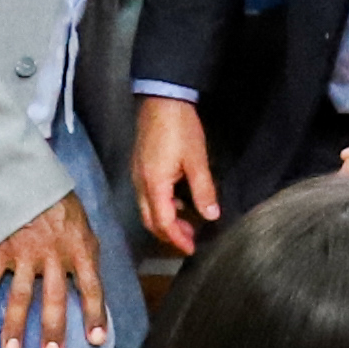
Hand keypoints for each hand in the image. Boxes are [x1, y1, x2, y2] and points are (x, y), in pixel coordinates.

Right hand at [0, 192, 108, 347]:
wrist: (29, 175)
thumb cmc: (60, 204)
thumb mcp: (83, 226)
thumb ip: (85, 255)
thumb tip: (91, 284)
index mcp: (78, 250)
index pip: (91, 287)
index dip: (94, 314)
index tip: (95, 340)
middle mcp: (53, 256)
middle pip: (54, 298)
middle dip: (53, 328)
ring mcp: (25, 254)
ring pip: (20, 295)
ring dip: (14, 325)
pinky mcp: (1, 248)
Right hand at [129, 95, 221, 250]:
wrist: (162, 98)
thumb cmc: (180, 129)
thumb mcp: (196, 160)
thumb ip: (203, 190)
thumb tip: (211, 216)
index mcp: (154, 185)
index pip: (163, 222)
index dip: (177, 239)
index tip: (192, 249)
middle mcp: (140, 183)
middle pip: (150, 220)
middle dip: (169, 235)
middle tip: (189, 240)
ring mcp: (137, 174)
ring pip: (147, 209)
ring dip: (165, 221)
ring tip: (187, 224)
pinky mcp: (140, 166)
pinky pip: (147, 196)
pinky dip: (161, 206)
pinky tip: (178, 202)